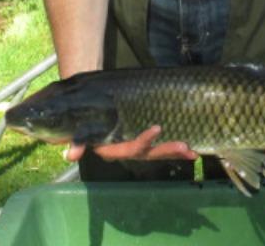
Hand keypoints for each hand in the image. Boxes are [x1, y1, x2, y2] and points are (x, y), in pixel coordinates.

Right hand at [53, 126, 198, 163]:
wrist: (86, 111)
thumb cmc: (86, 118)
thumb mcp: (79, 129)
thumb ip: (78, 141)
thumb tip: (70, 154)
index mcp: (114, 148)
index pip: (131, 148)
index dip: (144, 140)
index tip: (157, 128)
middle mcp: (128, 150)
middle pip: (149, 153)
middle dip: (167, 150)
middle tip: (185, 147)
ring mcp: (138, 146)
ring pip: (158, 152)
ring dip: (175, 152)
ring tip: (193, 152)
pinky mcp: (146, 141)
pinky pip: (161, 146)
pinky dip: (176, 150)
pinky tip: (194, 150)